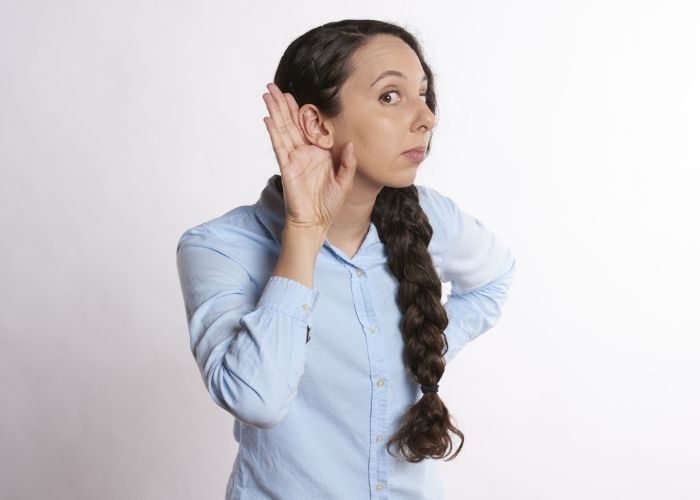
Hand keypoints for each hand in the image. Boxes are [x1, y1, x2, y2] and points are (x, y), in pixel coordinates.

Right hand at [262, 82, 356, 232]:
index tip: (295, 93)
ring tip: (267, 94)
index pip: (308, 126)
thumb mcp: (345, 181)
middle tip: (273, 86)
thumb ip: (348, 162)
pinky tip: (267, 118)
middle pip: (291, 122)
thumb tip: (351, 143)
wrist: (316, 222)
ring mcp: (293, 158)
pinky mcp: (287, 167)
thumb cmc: (329, 204)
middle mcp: (304, 152)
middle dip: (282, 104)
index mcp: (318, 153)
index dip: (301, 109)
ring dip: (275, 111)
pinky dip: (273, 132)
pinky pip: (279, 146)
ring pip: (282, 129)